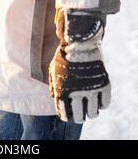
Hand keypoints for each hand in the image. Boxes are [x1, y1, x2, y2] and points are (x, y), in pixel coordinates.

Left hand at [49, 9, 110, 123]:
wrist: (79, 41)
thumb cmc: (64, 55)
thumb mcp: (54, 69)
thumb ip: (53, 85)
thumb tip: (54, 97)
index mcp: (61, 91)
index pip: (65, 114)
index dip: (67, 116)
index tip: (69, 114)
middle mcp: (76, 93)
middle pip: (79, 116)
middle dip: (79, 116)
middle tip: (81, 114)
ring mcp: (91, 89)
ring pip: (93, 113)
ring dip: (91, 112)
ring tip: (90, 109)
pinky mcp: (103, 84)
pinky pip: (105, 103)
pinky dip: (102, 104)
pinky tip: (99, 101)